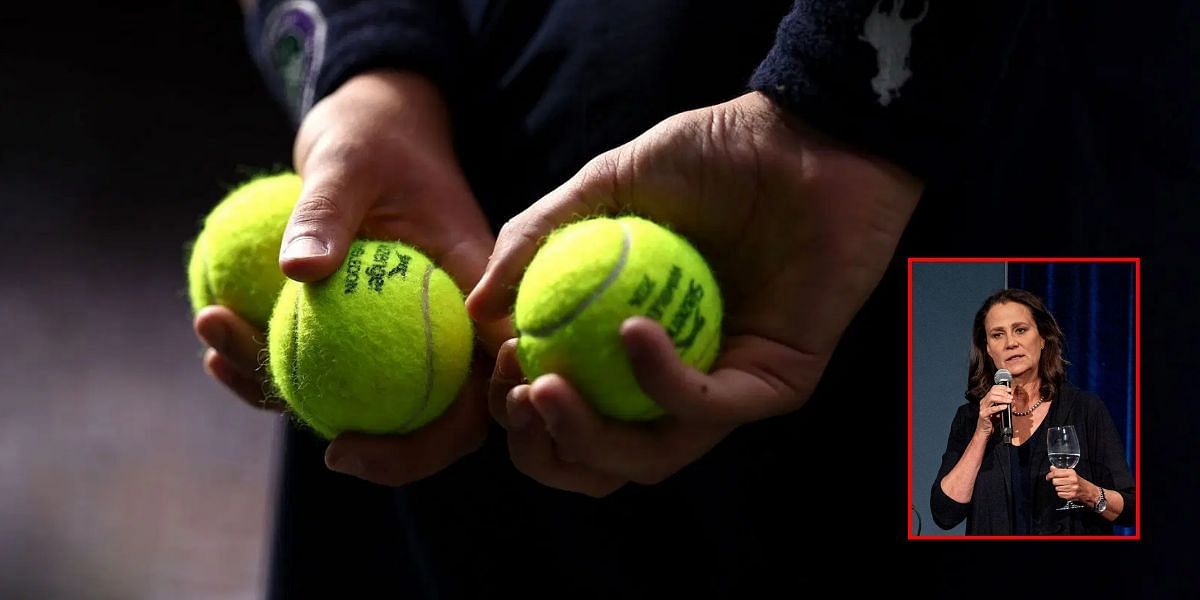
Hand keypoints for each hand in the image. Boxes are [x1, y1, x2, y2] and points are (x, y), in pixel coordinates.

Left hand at [195, 70, 494, 485]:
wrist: (369, 122)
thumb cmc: (373, 134)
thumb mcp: (347, 159)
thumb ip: (326, 211)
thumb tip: (298, 270)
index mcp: (473, 292)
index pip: (483, 383)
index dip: (449, 431)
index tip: (388, 436)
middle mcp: (448, 323)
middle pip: (440, 415)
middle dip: (391, 452)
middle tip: (333, 455)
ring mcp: (406, 329)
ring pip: (370, 397)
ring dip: (295, 396)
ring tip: (218, 349)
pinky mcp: (359, 325)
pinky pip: (319, 361)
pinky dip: (267, 361)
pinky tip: (214, 341)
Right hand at [469, 91, 921, 495]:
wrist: (807, 136)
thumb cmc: (714, 155)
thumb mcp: (607, 183)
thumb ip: (537, 237)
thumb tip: (474, 310)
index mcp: (631, 345)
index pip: (569, 409)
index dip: (521, 409)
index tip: (495, 363)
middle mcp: (676, 380)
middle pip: (602, 458)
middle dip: (546, 448)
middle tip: (518, 398)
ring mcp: (726, 388)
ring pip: (652, 457)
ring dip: (589, 437)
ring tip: (546, 388)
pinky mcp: (775, 386)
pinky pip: (709, 408)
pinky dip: (660, 381)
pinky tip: (630, 331)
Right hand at [976, 384, 1012, 436]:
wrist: (984, 431)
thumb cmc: (992, 421)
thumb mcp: (1000, 412)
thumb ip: (1006, 407)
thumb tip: (1014, 403)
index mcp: (987, 400)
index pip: (993, 389)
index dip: (1002, 387)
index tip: (1009, 389)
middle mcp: (984, 402)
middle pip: (993, 392)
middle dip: (1003, 393)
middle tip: (1011, 397)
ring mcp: (983, 408)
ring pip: (992, 398)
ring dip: (1002, 398)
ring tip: (1009, 401)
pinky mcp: (983, 414)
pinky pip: (991, 409)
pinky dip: (999, 407)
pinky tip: (1005, 407)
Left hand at [1046, 467, 1093, 502]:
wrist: (1089, 491)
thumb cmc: (1080, 482)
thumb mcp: (1071, 473)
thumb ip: (1061, 470)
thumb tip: (1052, 468)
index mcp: (1071, 473)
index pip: (1056, 473)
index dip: (1049, 475)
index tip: (1048, 477)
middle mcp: (1072, 480)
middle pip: (1055, 481)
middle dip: (1055, 482)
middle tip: (1060, 482)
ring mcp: (1072, 488)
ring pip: (1057, 488)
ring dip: (1059, 488)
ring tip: (1065, 487)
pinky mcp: (1071, 495)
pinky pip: (1059, 494)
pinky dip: (1061, 493)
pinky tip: (1066, 491)